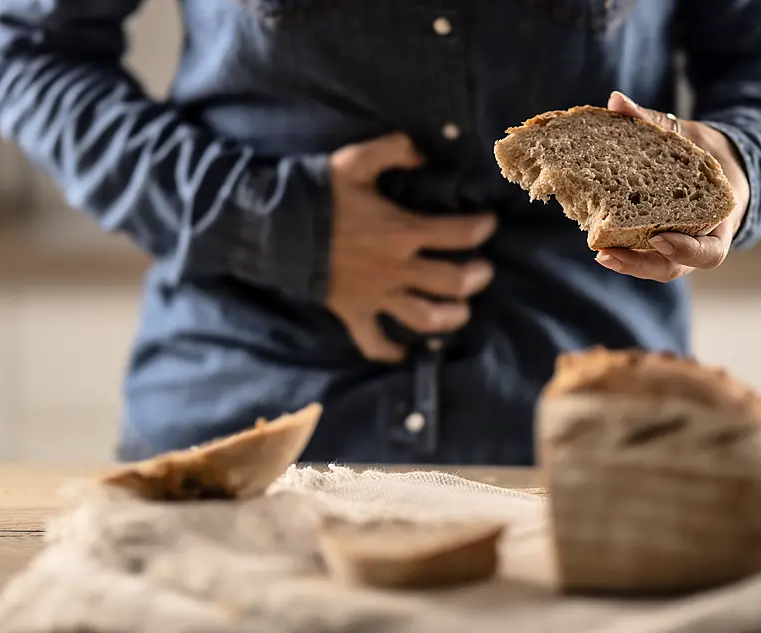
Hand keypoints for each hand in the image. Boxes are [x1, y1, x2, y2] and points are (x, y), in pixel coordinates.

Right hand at [326, 133, 496, 362]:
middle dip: (477, 277)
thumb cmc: (316, 193)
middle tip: (482, 269)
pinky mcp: (354, 313)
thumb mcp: (355, 160)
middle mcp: (396, 268)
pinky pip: (373, 342)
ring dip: (450, 317)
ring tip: (461, 310)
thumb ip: (393, 150)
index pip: (459, 233)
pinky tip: (403, 354)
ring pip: (425, 318)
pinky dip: (389, 352)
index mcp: (402, 231)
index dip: (482, 227)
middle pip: (453, 283)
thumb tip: (422, 153)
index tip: (488, 223)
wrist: (272, 228)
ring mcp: (376, 295)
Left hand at [594, 91, 750, 282]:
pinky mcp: (657, 242)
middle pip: (673, 267)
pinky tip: (596, 238)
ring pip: (655, 265)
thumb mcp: (689, 135)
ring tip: (599, 253)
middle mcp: (699, 241)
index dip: (685, 250)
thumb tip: (616, 101)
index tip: (658, 238)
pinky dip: (622, 247)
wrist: (717, 165)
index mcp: (720, 221)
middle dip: (640, 265)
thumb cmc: (706, 153)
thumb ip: (655, 122)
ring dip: (627, 262)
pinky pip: (643, 251)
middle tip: (607, 254)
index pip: (709, 252)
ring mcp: (677, 246)